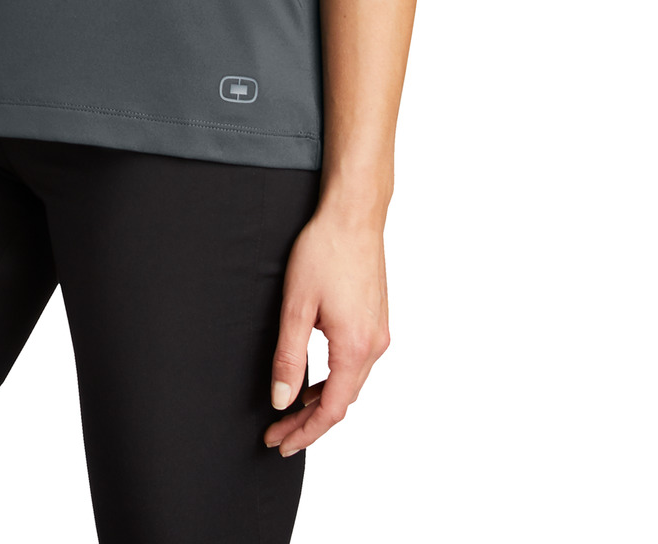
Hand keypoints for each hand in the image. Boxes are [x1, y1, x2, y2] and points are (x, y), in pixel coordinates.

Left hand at [263, 204, 390, 454]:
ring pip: (351, 383)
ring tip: (290, 411)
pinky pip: (357, 364)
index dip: (305, 431)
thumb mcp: (296, 305)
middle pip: (342, 401)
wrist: (354, 215)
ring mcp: (379, 333)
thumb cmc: (325, 251)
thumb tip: (281, 400)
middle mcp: (374, 345)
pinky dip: (334, 379)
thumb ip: (288, 356)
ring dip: (322, 401)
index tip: (280, 442)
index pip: (331, 409)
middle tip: (278, 432)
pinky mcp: (377, 320)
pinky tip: (314, 378)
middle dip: (310, 422)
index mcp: (355, 347)